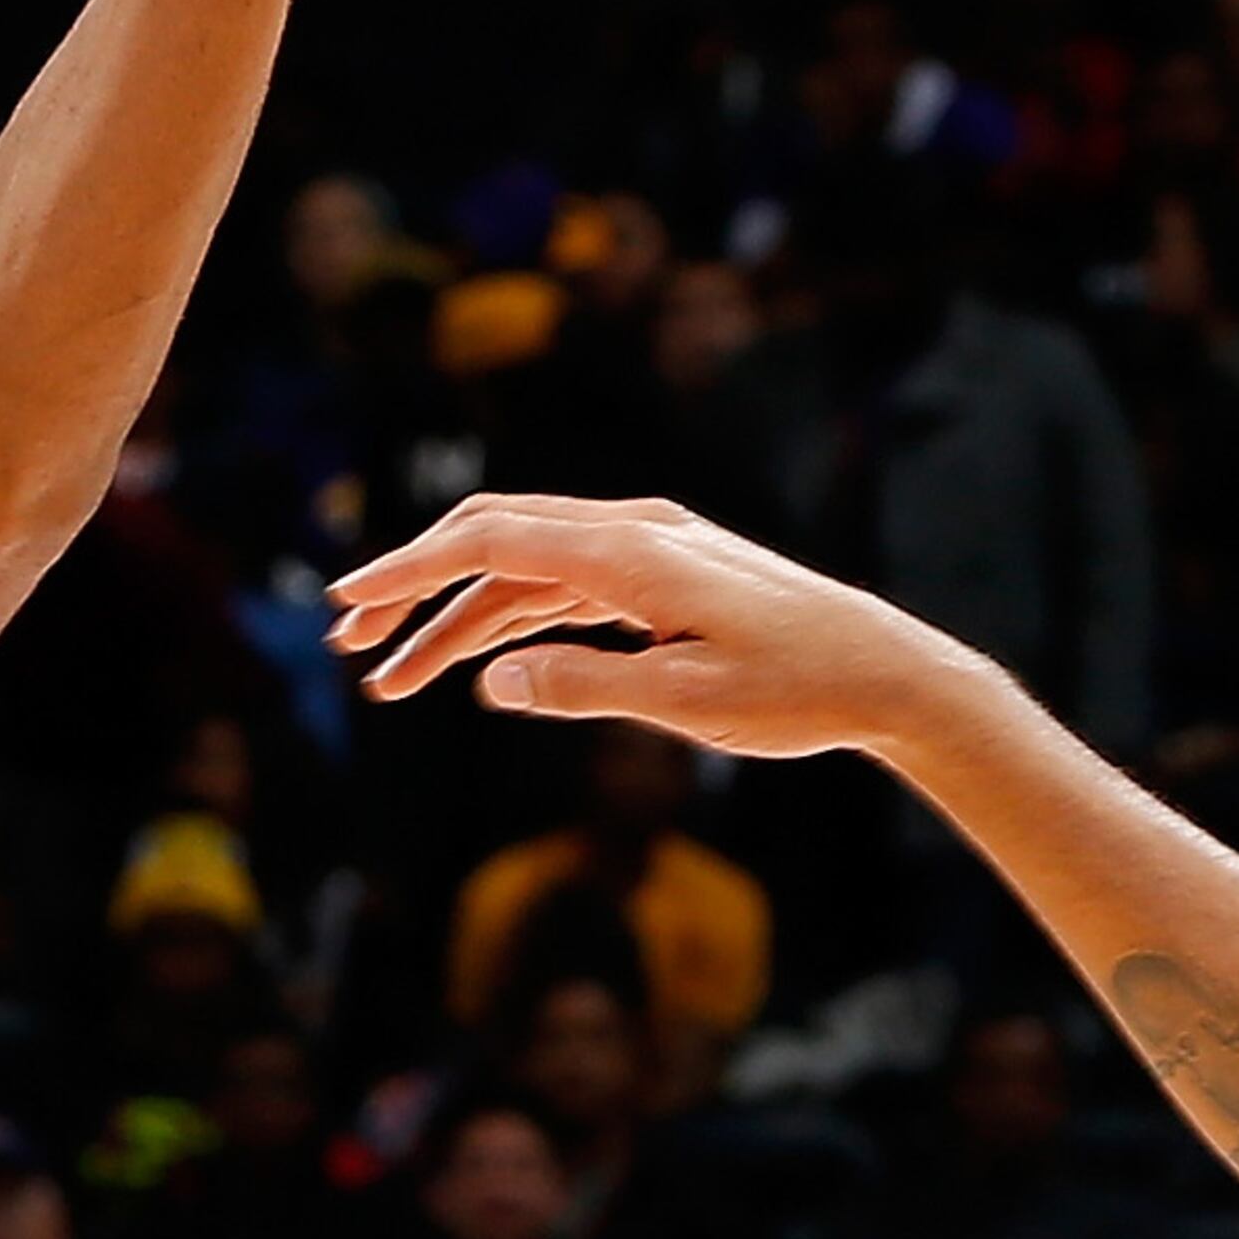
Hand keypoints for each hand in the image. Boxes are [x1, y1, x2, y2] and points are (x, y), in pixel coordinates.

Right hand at [329, 492, 972, 755]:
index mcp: (634, 552)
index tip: (347, 604)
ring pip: (524, 570)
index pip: (492, 541)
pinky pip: (565, 585)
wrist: (890, 673)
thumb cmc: (800, 692)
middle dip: (414, 589)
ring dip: (455, 618)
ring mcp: (650, 548)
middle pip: (494, 540)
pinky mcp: (663, 575)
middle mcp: (635, 532)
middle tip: (348, 644)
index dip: (410, 571)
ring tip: (390, 678)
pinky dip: (510, 618)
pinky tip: (472, 661)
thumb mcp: (689, 706)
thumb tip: (489, 681)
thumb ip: (585, 687)